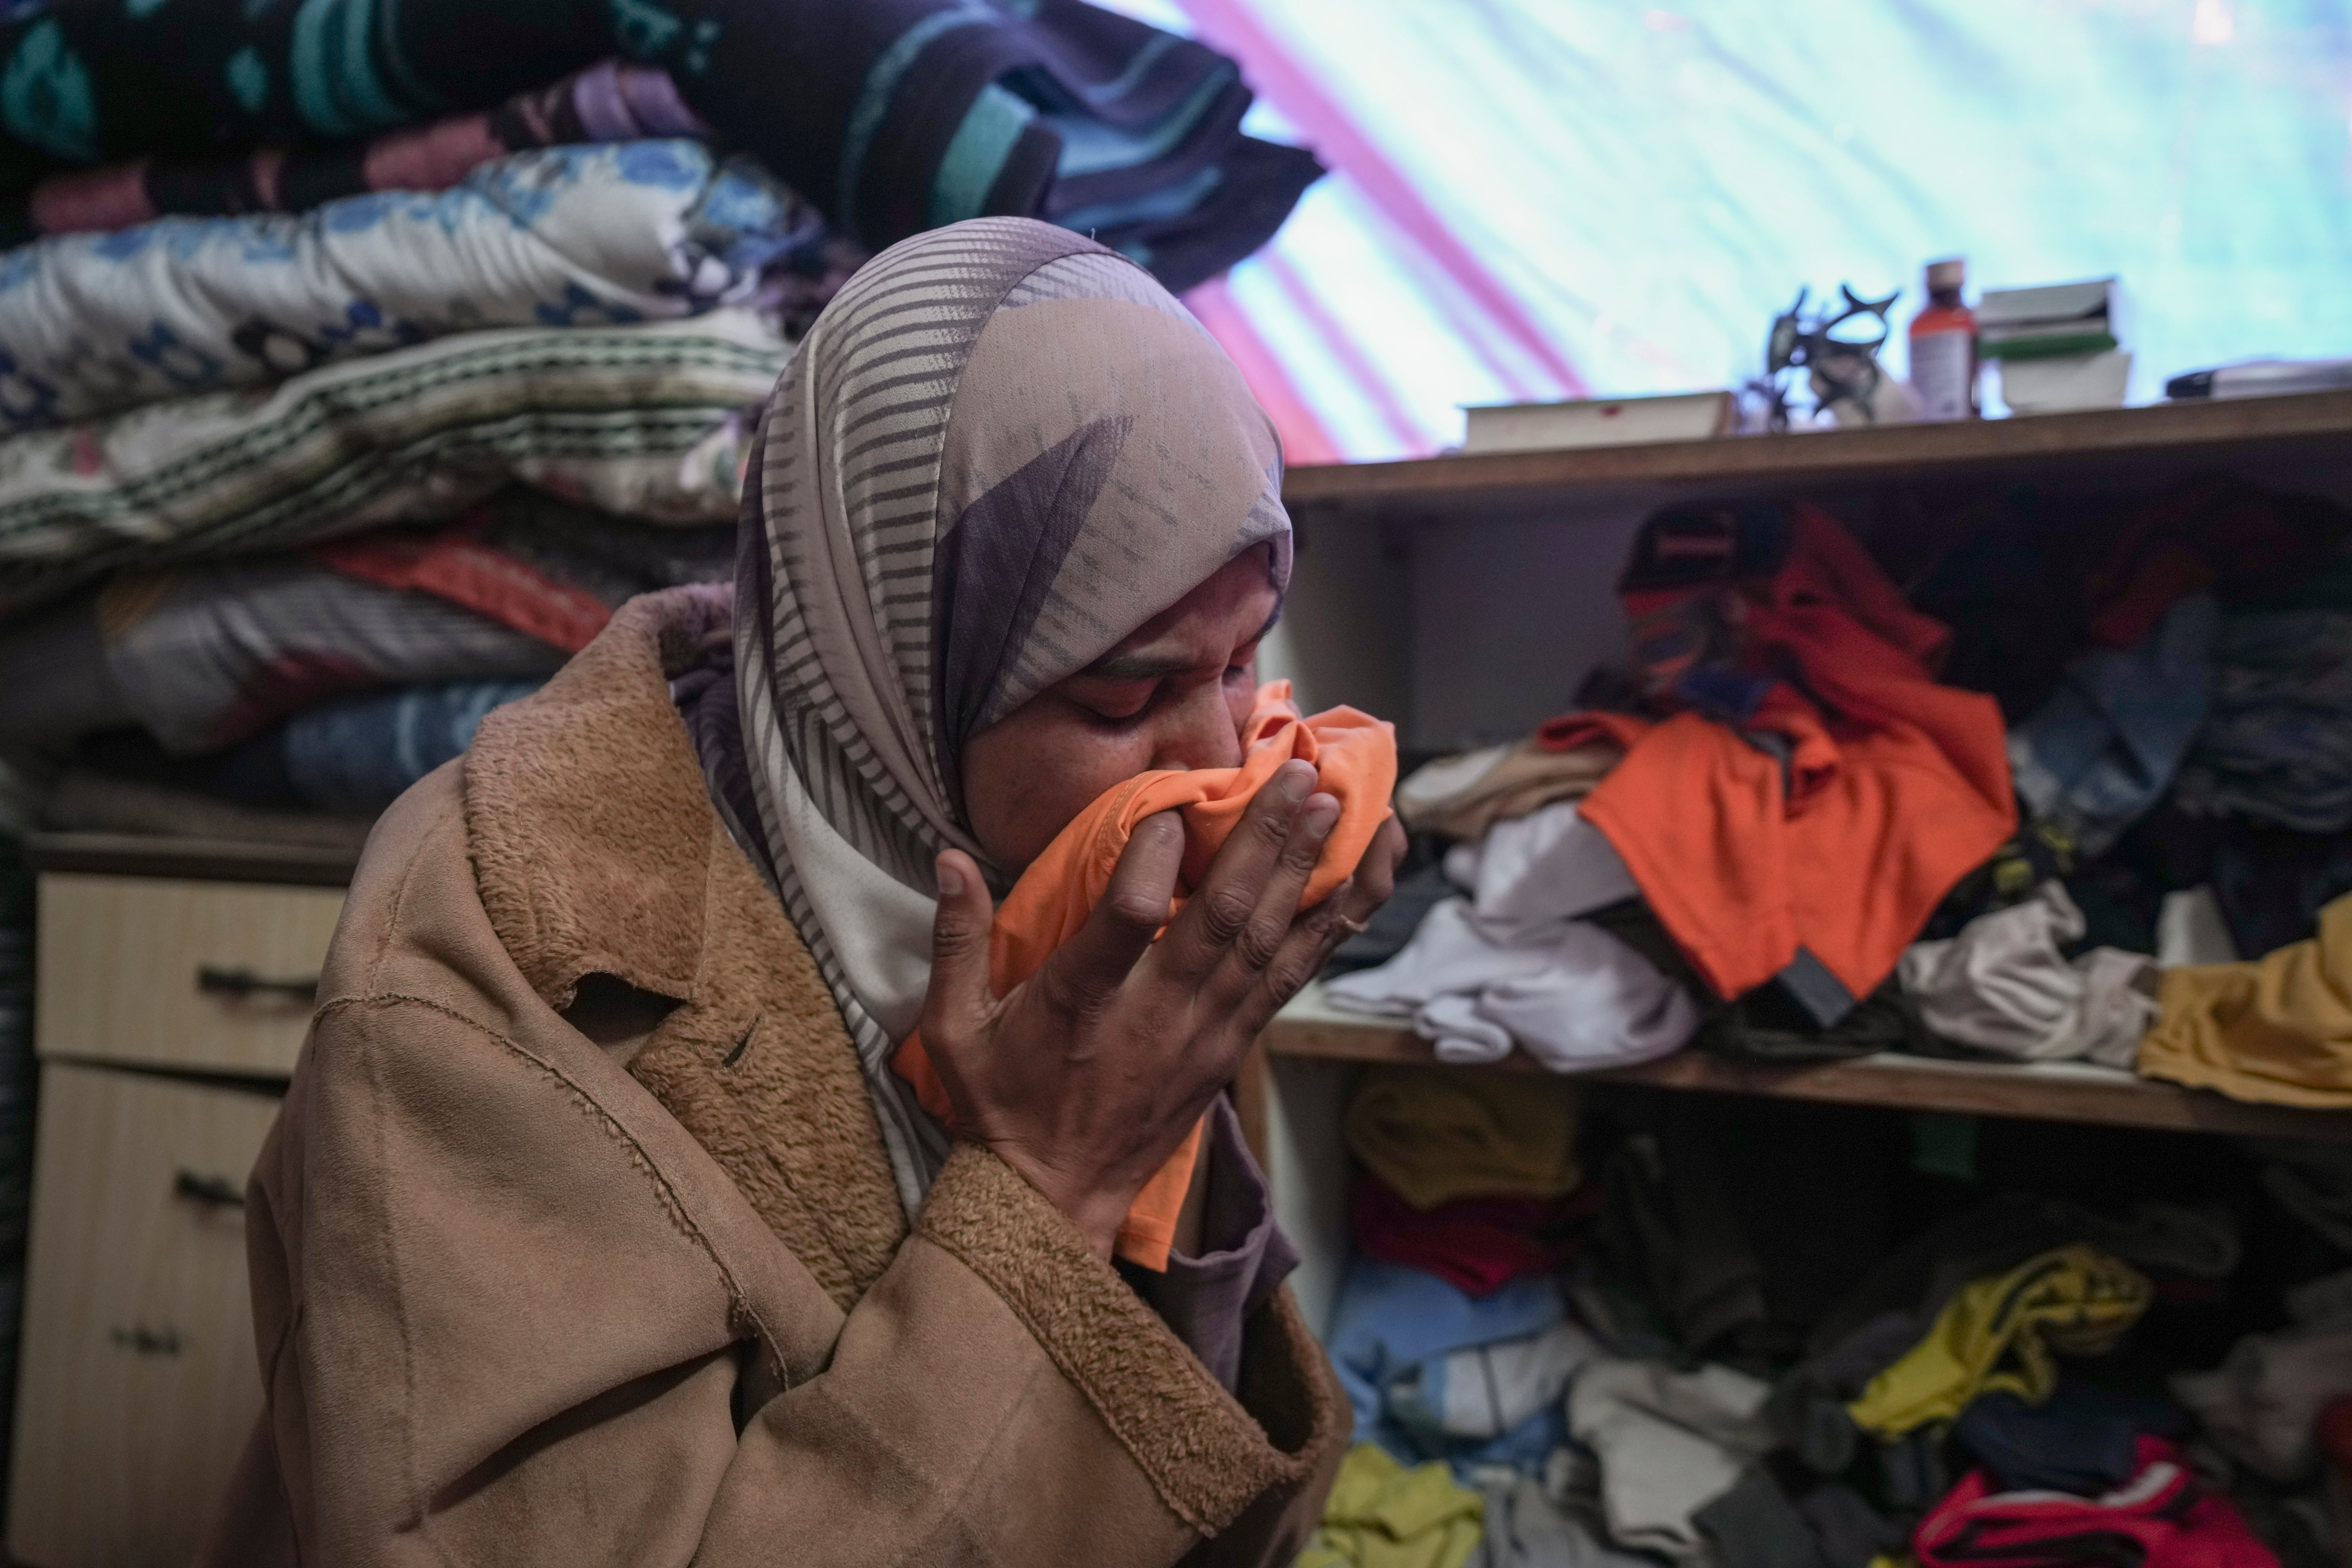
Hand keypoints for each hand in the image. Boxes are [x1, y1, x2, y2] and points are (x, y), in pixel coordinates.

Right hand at [920, 760, 1404, 1257]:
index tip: (1174, 798)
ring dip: (1308, 868)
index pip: (1131, 921)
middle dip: (1267, 840)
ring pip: (1270, 942)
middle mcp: (1157, 1016)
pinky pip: (1293, 976)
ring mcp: (1207, 1034)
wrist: (1055, 1199)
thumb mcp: (953, 1030)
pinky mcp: (1234, 1045)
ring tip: (1339, 801)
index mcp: (1083, 1004)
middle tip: (1299, 771)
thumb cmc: (1001, 1104)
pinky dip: (1333, 923)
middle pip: (1225, 919)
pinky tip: (1364, 874)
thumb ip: (954, 941)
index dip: (1155, 856)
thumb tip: (949, 857)